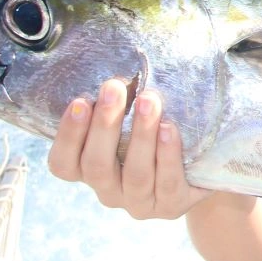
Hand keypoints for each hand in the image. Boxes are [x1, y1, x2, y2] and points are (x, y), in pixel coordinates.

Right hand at [48, 79, 211, 219]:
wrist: (198, 167)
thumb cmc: (153, 132)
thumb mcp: (129, 119)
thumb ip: (115, 101)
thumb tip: (113, 55)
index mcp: (89, 170)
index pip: (63, 164)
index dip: (68, 136)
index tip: (79, 101)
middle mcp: (109, 190)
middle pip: (97, 166)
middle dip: (106, 125)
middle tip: (114, 87)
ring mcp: (139, 202)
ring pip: (135, 174)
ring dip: (140, 135)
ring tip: (149, 100)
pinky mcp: (171, 205)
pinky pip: (167, 183)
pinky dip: (167, 154)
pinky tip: (169, 128)